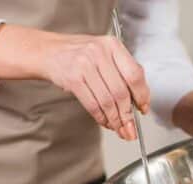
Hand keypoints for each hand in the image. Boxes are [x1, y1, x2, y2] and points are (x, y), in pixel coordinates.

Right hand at [0, 24, 149, 140]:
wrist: (49, 52)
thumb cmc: (79, 54)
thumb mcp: (104, 54)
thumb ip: (122, 72)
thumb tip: (138, 102)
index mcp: (113, 45)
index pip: (135, 74)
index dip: (142, 95)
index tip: (143, 108)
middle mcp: (100, 53)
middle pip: (121, 92)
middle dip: (128, 115)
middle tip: (131, 128)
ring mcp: (85, 65)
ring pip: (107, 101)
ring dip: (115, 120)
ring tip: (119, 129)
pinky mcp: (73, 79)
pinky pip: (92, 104)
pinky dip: (101, 117)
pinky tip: (105, 122)